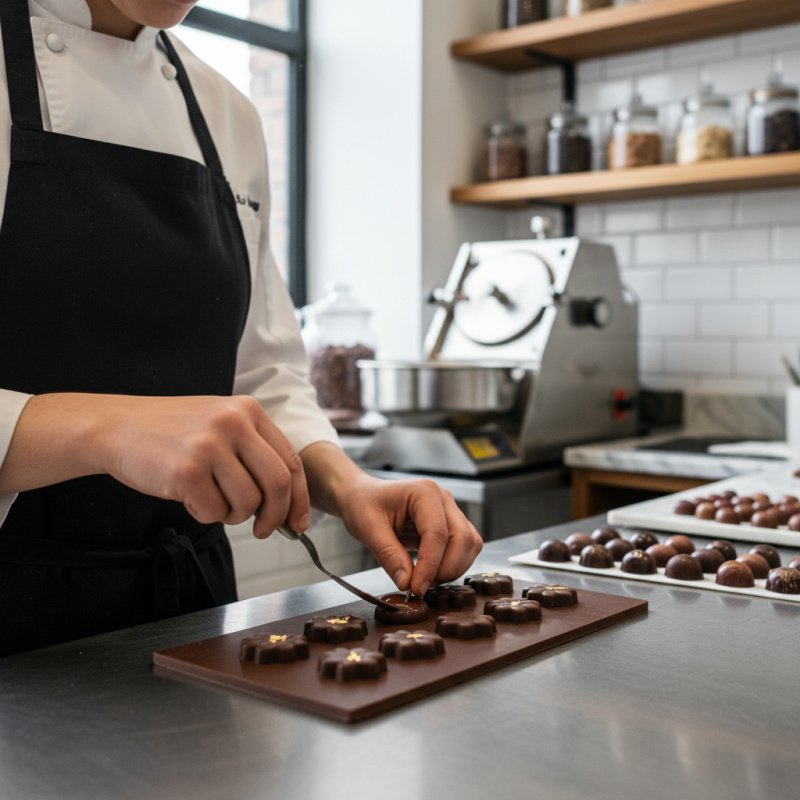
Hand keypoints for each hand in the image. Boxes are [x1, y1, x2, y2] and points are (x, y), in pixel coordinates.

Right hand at [102, 395, 308, 536]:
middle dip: (275, 516)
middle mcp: (234, 423)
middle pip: (278, 484)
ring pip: (247, 502)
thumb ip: (254, 454)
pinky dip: (204, 514)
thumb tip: (287, 504)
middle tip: (262, 530)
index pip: (291, 461)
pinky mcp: (187, 471)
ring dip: (232, 514)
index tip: (298, 522)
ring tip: (210, 499)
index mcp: (249, 411)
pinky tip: (188, 496)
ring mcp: (210, 445)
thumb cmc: (172, 434)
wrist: (116, 427)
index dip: (299, 498)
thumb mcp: (221, 425)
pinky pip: (214, 512)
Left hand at [301, 443, 482, 595]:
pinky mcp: (452, 524)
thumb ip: (389, 555)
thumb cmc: (363, 505)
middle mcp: (444, 499)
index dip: (430, 566)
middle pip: (462, 539)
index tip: (415, 589)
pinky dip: (453, 565)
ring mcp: (451, 511)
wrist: (363, 496)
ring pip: (470, 544)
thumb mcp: (368, 529)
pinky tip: (431, 573)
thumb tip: (407, 583)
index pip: (438, 533)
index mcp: (424, 492)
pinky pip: (465, 548)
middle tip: (420, 587)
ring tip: (424, 580)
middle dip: (446, 569)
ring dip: (453, 568)